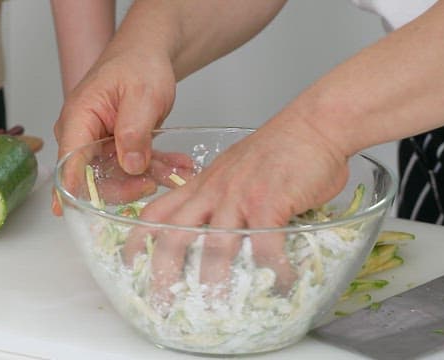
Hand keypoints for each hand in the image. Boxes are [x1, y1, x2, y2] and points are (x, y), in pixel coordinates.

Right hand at [52, 49, 176, 214]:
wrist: (147, 55)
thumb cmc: (137, 64)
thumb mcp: (142, 94)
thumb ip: (134, 131)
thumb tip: (129, 165)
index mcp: (79, 117)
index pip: (69, 161)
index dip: (73, 190)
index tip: (80, 211)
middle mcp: (82, 134)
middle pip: (93, 176)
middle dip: (125, 186)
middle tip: (153, 182)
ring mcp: (98, 144)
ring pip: (117, 176)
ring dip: (149, 177)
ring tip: (178, 172)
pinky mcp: (116, 149)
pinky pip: (133, 168)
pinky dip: (156, 169)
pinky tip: (178, 168)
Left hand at [122, 119, 349, 301]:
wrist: (313, 124)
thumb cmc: (278, 148)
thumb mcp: (233, 170)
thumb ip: (220, 198)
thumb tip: (220, 231)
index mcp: (200, 186)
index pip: (154, 213)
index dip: (137, 242)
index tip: (130, 266)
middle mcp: (211, 192)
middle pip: (173, 236)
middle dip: (164, 274)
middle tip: (163, 303)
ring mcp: (238, 197)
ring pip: (213, 248)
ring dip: (213, 283)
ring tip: (217, 310)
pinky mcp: (268, 202)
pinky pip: (264, 247)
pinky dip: (271, 271)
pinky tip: (279, 284)